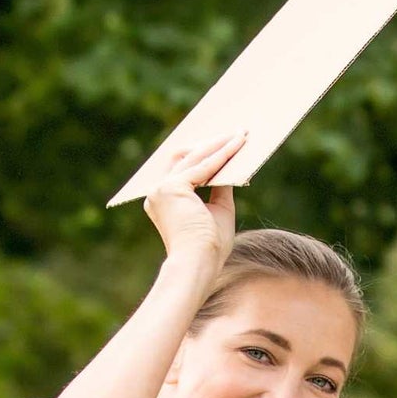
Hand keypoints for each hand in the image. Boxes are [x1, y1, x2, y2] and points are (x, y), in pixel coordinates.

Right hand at [142, 131, 245, 285]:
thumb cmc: (209, 247)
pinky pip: (201, 166)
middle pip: (185, 158)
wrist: (199, 264)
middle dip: (211, 144)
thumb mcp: (219, 211)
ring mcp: (161, 188)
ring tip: (239, 135)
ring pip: (193, 157)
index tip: (223, 142)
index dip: (204, 154)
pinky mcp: (171, 187)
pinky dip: (221, 155)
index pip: (183, 169)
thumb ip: (220, 188)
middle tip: (234, 133)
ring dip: (218, 145)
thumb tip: (231, 167)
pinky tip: (236, 145)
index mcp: (163, 199)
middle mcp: (157, 191)